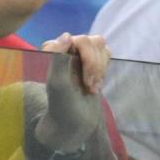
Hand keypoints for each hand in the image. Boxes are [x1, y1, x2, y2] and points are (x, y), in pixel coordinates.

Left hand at [36, 33, 109, 151]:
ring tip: (93, 86)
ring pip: (100, 45)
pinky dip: (104, 68)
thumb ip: (58, 57)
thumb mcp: (57, 83)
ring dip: (100, 67)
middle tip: (89, 86)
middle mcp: (67, 50)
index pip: (76, 39)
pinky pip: (106, 53)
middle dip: (94, 65)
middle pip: (91, 41)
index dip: (85, 57)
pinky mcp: (93, 62)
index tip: (83, 79)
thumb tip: (68, 35)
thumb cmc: (62, 105)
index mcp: (54, 52)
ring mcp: (81, 56)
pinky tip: (97, 84)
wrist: (75, 123)